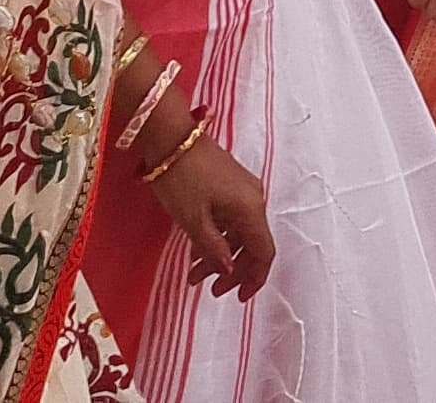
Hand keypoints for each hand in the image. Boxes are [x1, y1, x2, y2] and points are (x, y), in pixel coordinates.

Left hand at [144, 133, 275, 298]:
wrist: (171, 137)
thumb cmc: (181, 179)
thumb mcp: (193, 220)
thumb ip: (214, 249)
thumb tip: (229, 271)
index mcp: (250, 209)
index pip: (264, 252)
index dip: (254, 278)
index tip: (238, 298)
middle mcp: (254, 200)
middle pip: (252, 245)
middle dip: (232, 271)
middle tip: (208, 289)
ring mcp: (242, 191)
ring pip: (239, 233)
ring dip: (220, 256)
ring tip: (193, 274)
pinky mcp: (230, 185)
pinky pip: (231, 220)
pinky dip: (217, 238)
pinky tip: (196, 250)